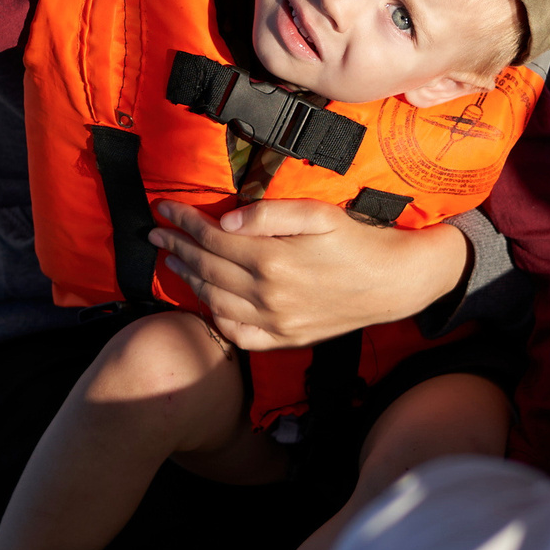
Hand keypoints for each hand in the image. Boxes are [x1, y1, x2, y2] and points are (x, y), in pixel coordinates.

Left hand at [149, 199, 468, 350]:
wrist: (394, 283)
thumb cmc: (357, 241)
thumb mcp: (319, 214)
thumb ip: (270, 214)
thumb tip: (227, 220)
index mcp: (273, 260)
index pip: (212, 238)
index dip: (185, 222)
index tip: (165, 209)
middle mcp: (269, 296)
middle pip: (207, 269)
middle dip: (176, 247)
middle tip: (155, 234)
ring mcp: (275, 323)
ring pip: (215, 301)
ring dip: (188, 279)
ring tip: (172, 260)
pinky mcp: (285, 340)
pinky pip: (237, 333)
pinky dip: (215, 317)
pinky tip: (206, 300)